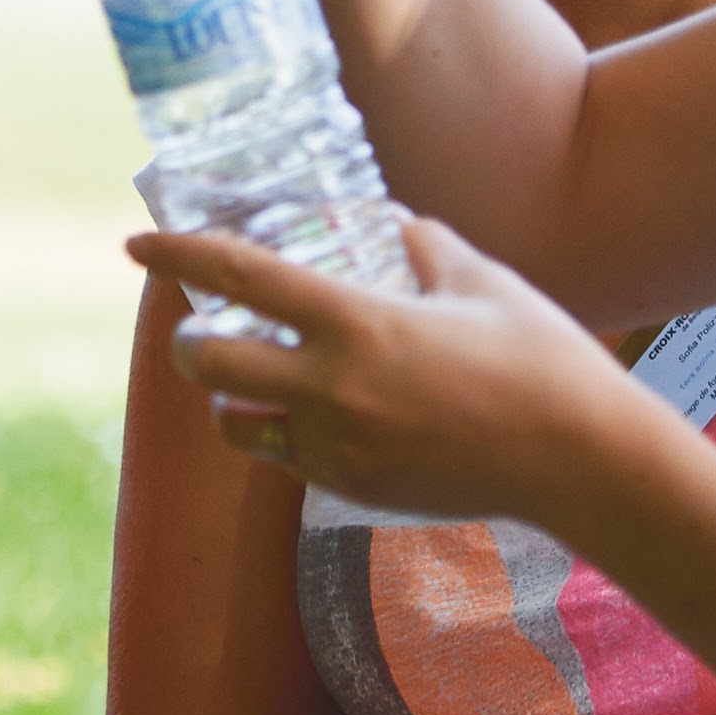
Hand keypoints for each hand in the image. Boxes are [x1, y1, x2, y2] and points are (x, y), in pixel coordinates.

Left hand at [136, 213, 663, 534]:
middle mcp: (332, 390)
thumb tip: (391, 225)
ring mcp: (337, 448)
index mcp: (358, 323)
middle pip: (206, 367)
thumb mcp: (478, 280)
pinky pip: (286, 460)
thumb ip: (421, 245)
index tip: (136, 246)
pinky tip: (318, 413)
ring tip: (259, 375)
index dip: (178, 257)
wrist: (579, 461)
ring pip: (235, 426)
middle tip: (202, 326)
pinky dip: (283, 434)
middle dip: (189, 343)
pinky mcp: (352, 489)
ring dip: (230, 398)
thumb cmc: (540, 358)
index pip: (239, 279)